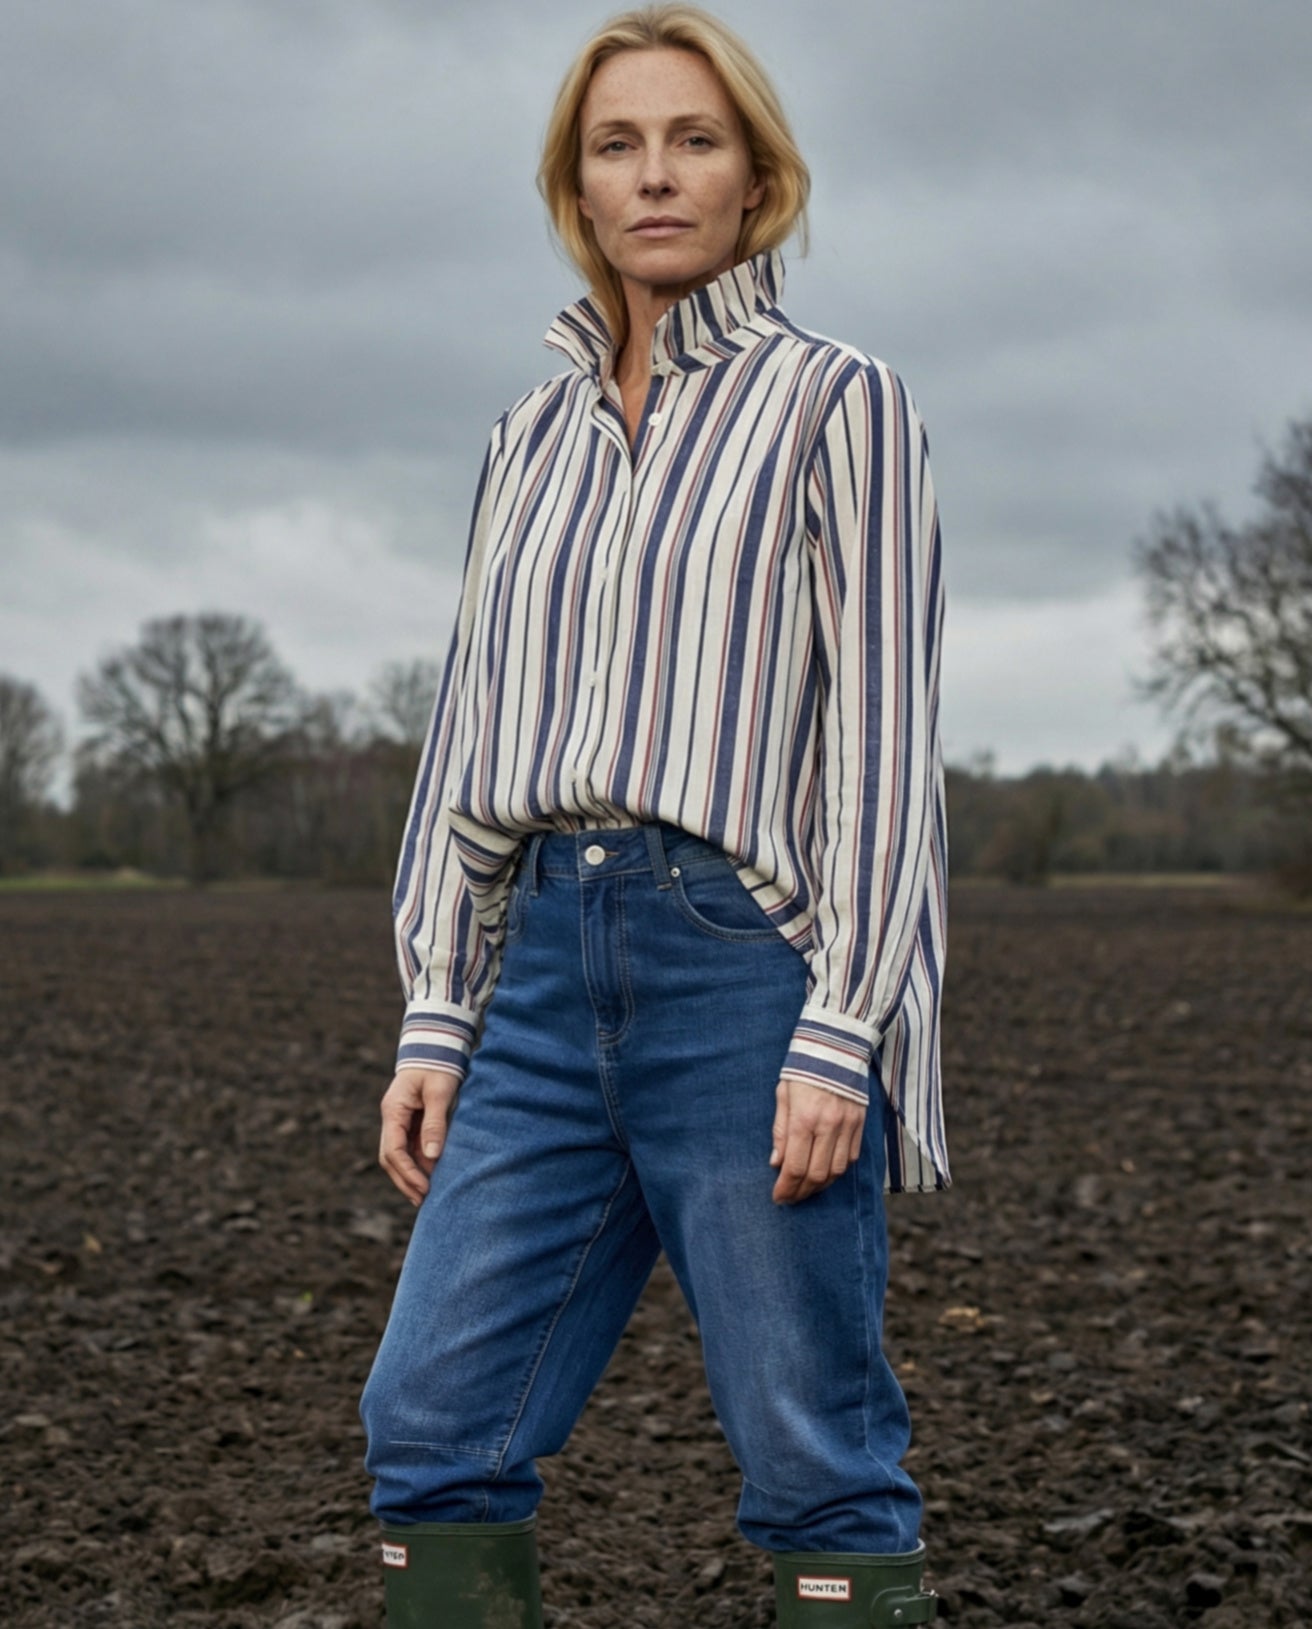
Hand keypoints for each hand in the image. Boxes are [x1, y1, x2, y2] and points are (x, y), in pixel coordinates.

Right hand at [379, 1066, 461, 1205]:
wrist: (437, 1045)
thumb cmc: (439, 1065)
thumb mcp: (440, 1092)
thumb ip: (435, 1123)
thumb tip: (432, 1156)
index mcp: (393, 1109)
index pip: (393, 1150)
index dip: (407, 1173)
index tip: (424, 1189)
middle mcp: (391, 1117)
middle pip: (390, 1158)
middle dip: (405, 1181)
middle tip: (423, 1201)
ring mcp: (399, 1120)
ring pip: (398, 1155)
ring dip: (410, 1175)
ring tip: (427, 1196)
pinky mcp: (410, 1121)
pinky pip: (409, 1147)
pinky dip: (418, 1164)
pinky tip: (431, 1177)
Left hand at [770, 1075, 865, 1204]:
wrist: (836, 1045)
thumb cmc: (803, 1069)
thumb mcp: (783, 1095)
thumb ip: (780, 1131)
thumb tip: (776, 1163)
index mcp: (804, 1118)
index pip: (794, 1167)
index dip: (785, 1188)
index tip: (778, 1197)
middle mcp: (828, 1126)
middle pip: (817, 1175)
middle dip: (801, 1192)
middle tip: (790, 1198)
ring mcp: (848, 1126)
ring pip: (837, 1171)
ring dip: (820, 1186)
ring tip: (806, 1189)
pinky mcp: (860, 1123)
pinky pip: (851, 1158)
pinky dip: (838, 1171)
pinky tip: (826, 1173)